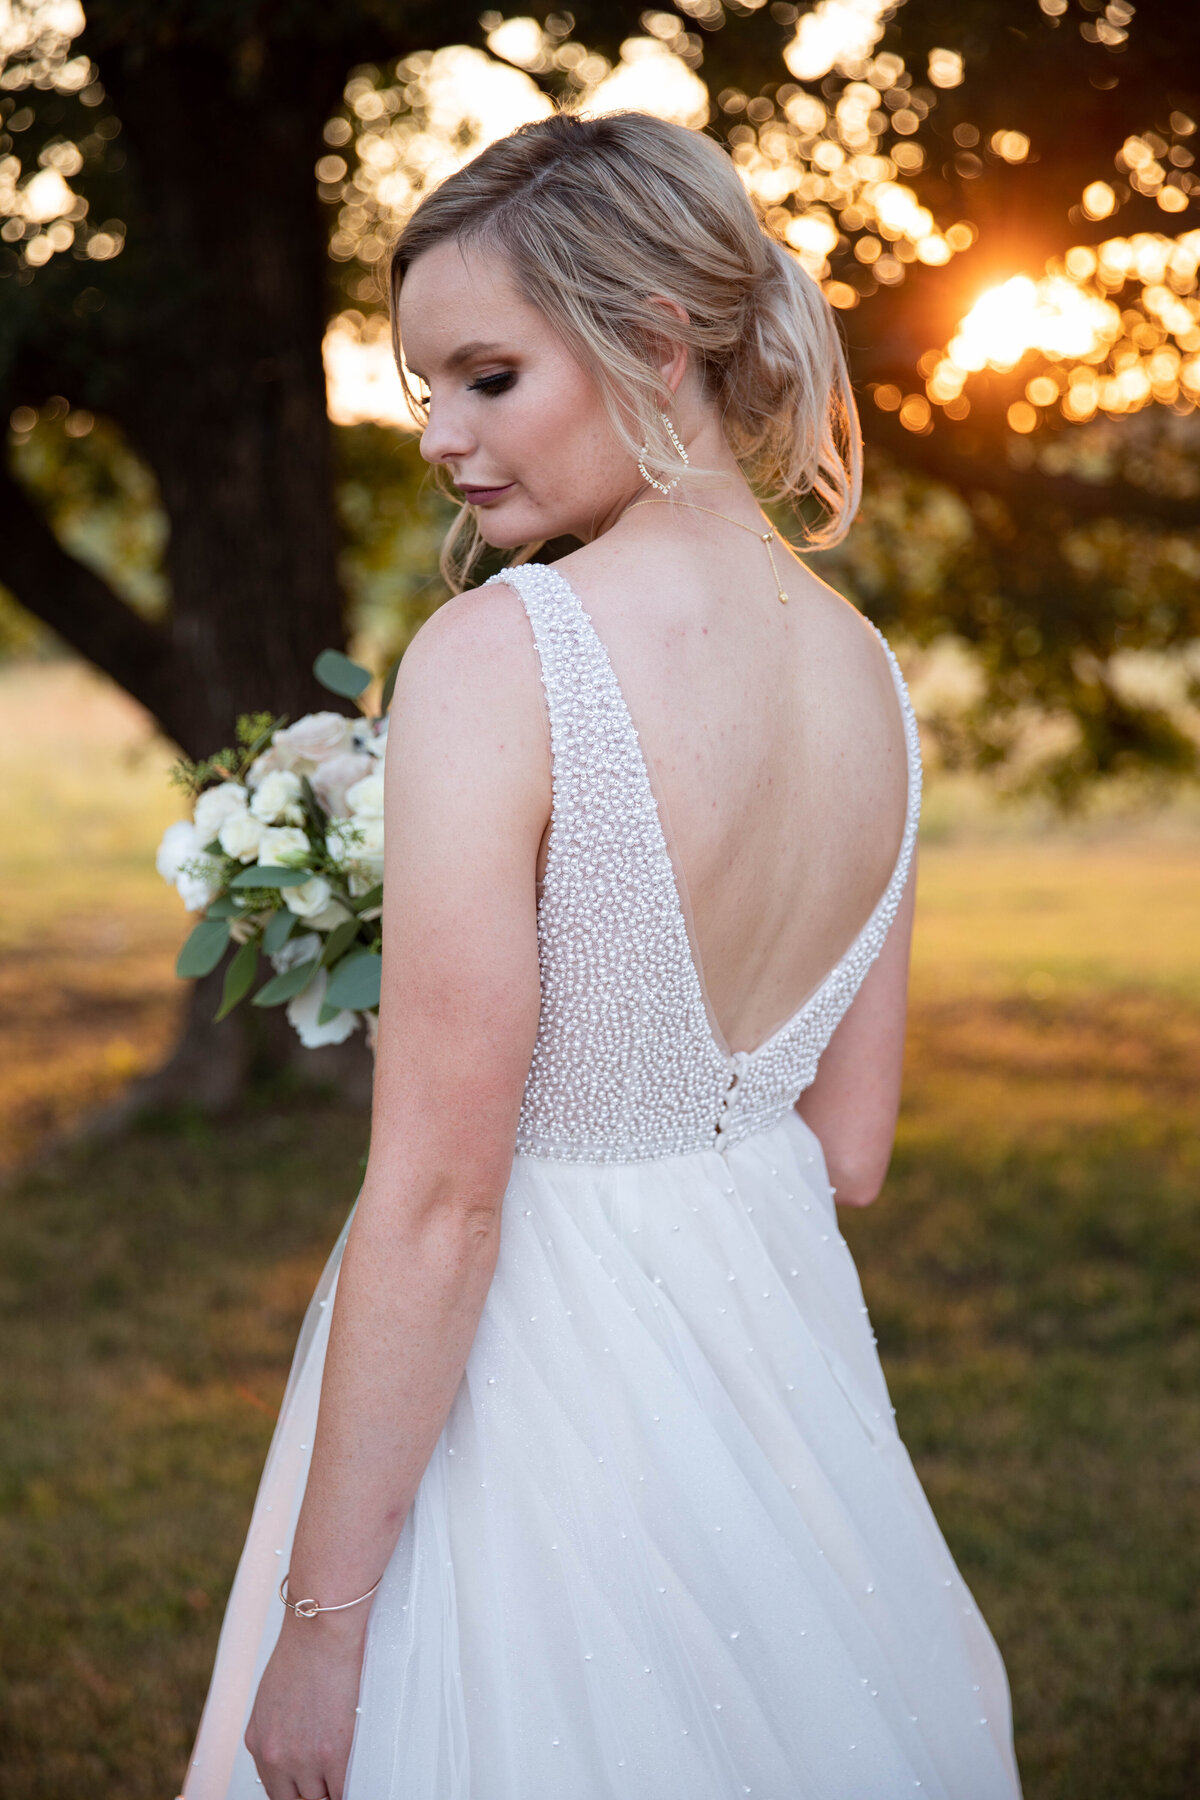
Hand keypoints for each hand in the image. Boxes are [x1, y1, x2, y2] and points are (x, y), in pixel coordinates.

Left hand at [245, 1613, 366, 1799]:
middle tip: (331, 1778)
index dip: (299, 1790)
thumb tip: (295, 1751)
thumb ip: (278, 1731)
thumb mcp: (273, 1697)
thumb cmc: (304, 1650)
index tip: (313, 1785)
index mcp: (259, 1742)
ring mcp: (303, 1759)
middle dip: (316, 1791)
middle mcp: (275, 1757)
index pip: (277, 1791)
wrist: (321, 1630)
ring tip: (348, 1767)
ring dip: (335, 1785)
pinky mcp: (333, 1755)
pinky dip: (353, 1784)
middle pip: (297, 1799)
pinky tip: (359, 1770)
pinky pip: (345, 1790)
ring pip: (322, 1797)